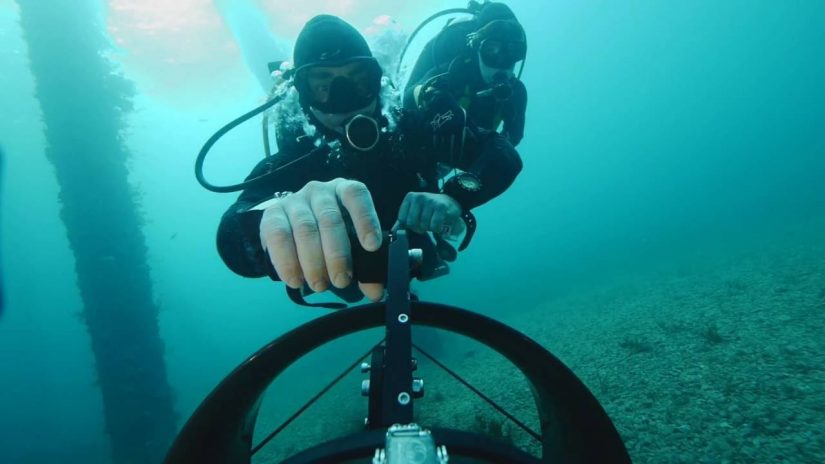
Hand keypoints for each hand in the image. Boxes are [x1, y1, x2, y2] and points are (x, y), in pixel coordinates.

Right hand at [258, 179, 384, 301]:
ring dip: (313, 262)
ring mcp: (294, 201)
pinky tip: (295, 279)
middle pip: (330, 219)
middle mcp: (320, 191)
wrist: (291, 226)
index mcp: (344, 191)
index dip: (365, 220)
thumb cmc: (327, 235)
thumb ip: (364, 267)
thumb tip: (374, 291)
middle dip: (337, 255)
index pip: (356, 195)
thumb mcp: (349, 244)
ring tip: (319, 285)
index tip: (371, 246)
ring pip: (305, 229)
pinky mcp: (272, 214)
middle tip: (341, 280)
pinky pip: (278, 237)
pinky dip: (287, 262)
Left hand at [394, 192, 465, 238]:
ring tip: (433, 222)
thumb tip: (393, 231)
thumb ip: (403, 221)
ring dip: (429, 229)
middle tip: (426, 224)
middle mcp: (419, 197)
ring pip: (424, 225)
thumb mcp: (415, 211)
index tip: (416, 223)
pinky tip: (439, 225)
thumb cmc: (429, 209)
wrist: (450, 202)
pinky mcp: (441, 207)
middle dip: (419, 228)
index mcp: (410, 197)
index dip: (409, 225)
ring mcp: (430, 201)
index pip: (402, 219)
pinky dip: (437, 229)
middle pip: (412, 223)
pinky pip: (434, 226)